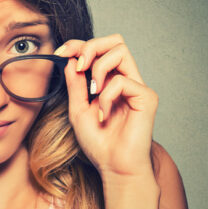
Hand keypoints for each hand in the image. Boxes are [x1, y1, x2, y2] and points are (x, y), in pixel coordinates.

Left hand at [54, 34, 158, 182]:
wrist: (114, 168)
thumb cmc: (99, 143)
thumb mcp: (78, 109)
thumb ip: (75, 84)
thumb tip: (71, 59)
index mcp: (110, 81)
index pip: (99, 49)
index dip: (79, 45)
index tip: (61, 53)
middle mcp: (126, 79)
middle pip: (115, 40)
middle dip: (91, 46)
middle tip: (79, 65)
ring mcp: (138, 87)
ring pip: (120, 51)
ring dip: (98, 68)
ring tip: (92, 94)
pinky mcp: (146, 97)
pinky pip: (122, 81)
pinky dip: (106, 97)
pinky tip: (103, 116)